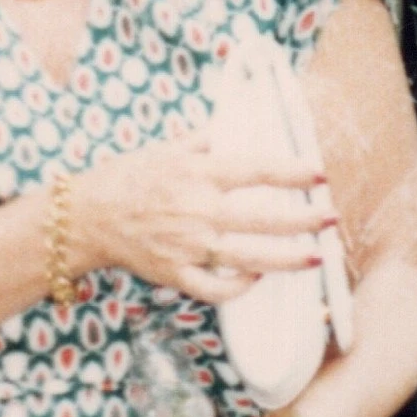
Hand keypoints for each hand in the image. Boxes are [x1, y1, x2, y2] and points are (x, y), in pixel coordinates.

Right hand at [76, 136, 328, 304]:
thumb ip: (202, 140)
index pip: (257, 170)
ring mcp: (189, 246)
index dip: (293, 172)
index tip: (319, 175)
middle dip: (305, 219)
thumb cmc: (125, 178)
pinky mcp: (176, 274)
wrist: (84, 217)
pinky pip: (217, 288)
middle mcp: (198, 210)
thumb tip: (231, 128)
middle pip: (265, 217)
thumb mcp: (164, 149)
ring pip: (250, 257)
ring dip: (287, 258)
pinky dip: (240, 286)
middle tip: (331, 219)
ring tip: (313, 257)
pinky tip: (257, 277)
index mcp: (198, 174)